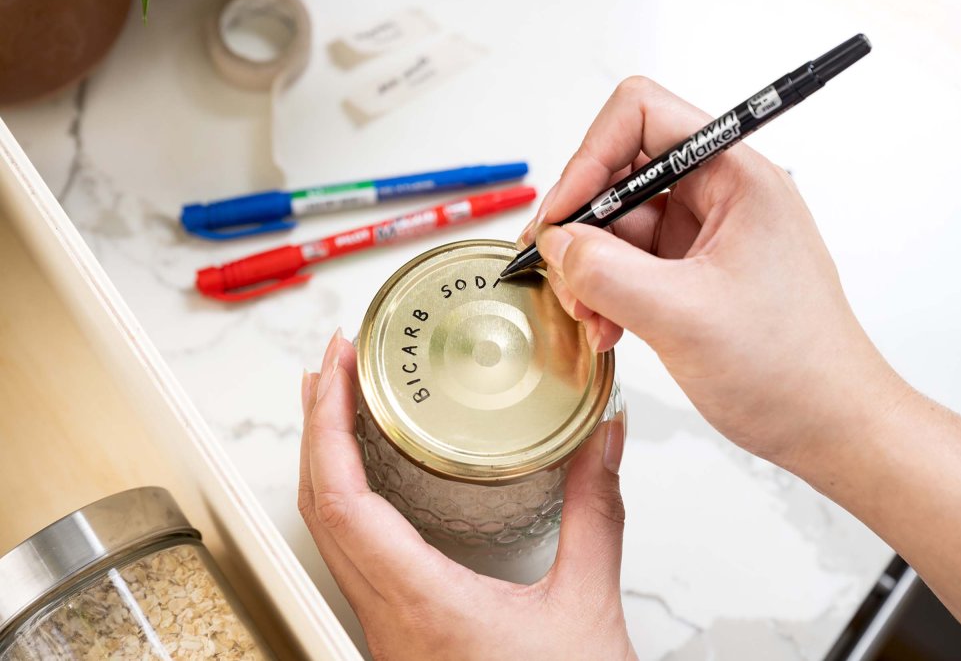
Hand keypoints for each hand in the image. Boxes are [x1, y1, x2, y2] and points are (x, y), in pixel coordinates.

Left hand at [298, 331, 635, 660]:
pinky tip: (373, 480)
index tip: (336, 366)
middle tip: (334, 364)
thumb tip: (605, 440)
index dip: (327, 422)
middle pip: (318, 506)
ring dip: (326, 461)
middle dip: (317, 424)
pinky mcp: (401, 632)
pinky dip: (348, 498)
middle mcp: (387, 616)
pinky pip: (351, 555)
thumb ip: (596, 515)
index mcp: (420, 603)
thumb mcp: (588, 609)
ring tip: (341, 405)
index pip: (341, 498)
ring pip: (328, 533)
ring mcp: (387, 628)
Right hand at [520, 76, 907, 471]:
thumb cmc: (792, 370)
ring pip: (620, 225)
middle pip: (621, 173)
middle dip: (583, 225)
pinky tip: (606, 328)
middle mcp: (721, 196)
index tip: (561, 215)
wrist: (830, 427)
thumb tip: (556, 243)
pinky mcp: (694, 274)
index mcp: (737, 178)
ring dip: (591, 268)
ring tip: (590, 317)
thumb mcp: (684, 318)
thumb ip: (606, 273)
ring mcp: (706, 237)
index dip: (590, 157)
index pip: (643, 116)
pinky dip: (606, 292)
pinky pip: (630, 264)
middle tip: (559, 273)